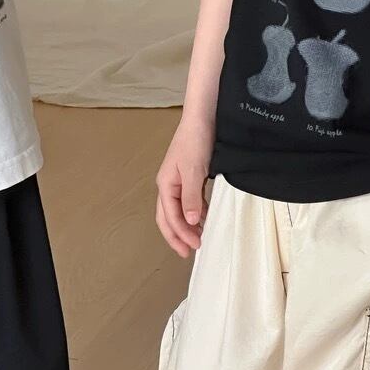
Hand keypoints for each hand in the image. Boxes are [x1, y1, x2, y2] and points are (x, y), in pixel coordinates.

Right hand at [156, 116, 214, 257]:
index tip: (194, 246)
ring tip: (198, 239)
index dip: (181, 234)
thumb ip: (191, 197)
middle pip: (168, 217)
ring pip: (178, 211)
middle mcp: (169, 184)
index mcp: (165, 184)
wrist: (202, 118)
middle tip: (188, 252)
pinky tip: (204, 219)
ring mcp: (179, 181)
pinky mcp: (190, 177)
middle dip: (176, 236)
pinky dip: (195, 214)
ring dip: (186, 226)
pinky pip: (189, 202)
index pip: (170, 216)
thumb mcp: (193, 170)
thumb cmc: (194, 140)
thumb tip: (190, 221)